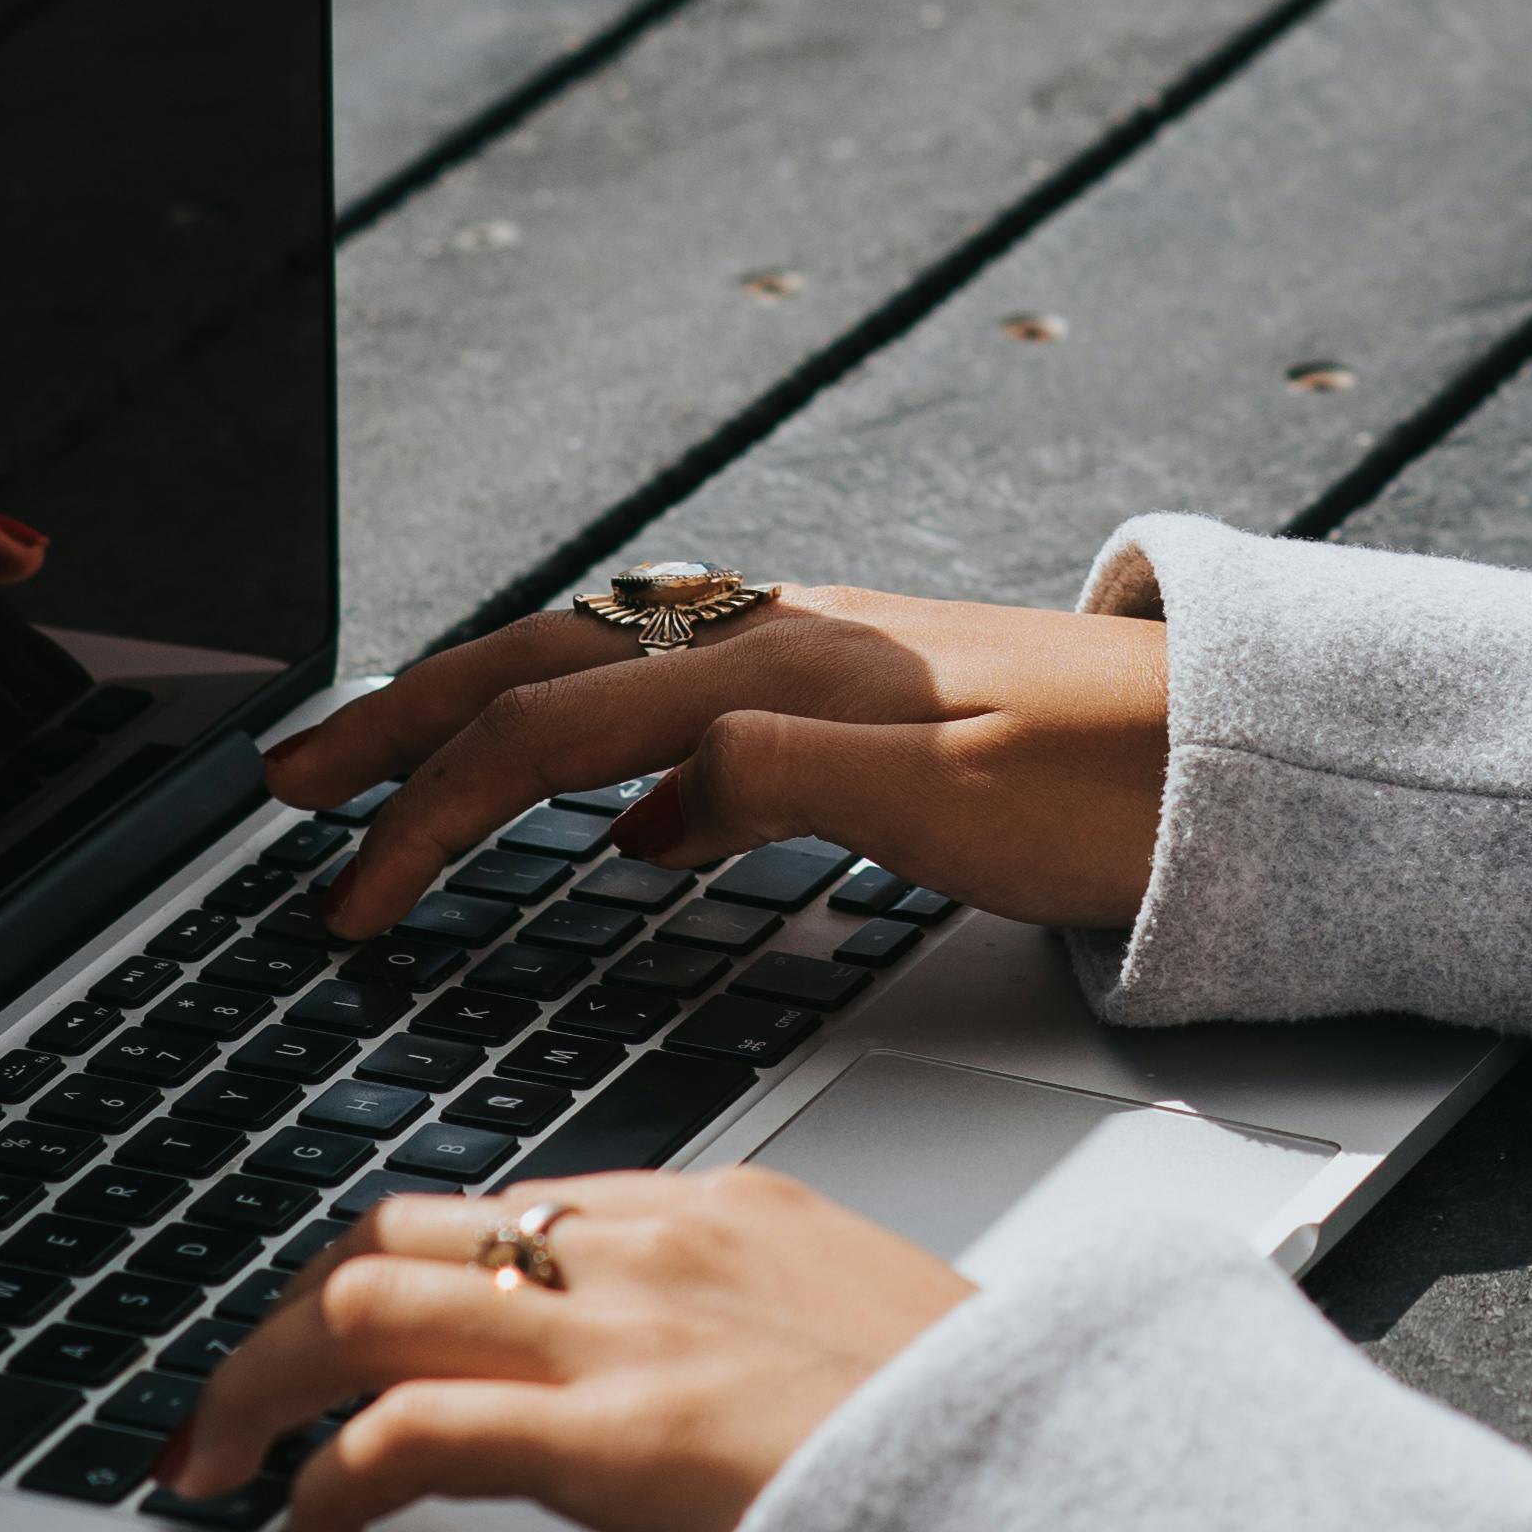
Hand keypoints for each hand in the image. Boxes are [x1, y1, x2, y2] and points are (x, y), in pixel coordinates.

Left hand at [166, 1171, 969, 1531]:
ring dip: (258, 1388)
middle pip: (398, 1238)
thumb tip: (700, 1398)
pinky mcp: (608, 1431)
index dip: (395, 1287)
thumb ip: (758, 1336)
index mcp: (713, 1211)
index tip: (351, 1356)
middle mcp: (647, 1245)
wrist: (1057, 1464)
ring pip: (361, 1307)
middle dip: (287, 1323)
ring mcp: (622, 1331)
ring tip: (219, 1470)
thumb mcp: (860, 1333)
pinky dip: (323, 1495)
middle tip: (230, 1416)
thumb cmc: (983, 1426)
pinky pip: (402, 1440)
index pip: (499, 1213)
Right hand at [273, 585, 1168, 947]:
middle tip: (284, 788)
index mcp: (779, 667)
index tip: (342, 894)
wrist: (1247, 748)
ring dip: (475, 720)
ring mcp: (808, 657)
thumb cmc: (1121, 789)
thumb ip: (795, 781)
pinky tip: (607, 826)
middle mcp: (776, 637)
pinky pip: (676, 704)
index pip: (548, 731)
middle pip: (539, 668)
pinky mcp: (850, 694)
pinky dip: (598, 748)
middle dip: (398, 727)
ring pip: (594, 672)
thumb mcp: (954, 801)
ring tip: (385, 771)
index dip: (428, 810)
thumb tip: (652, 787)